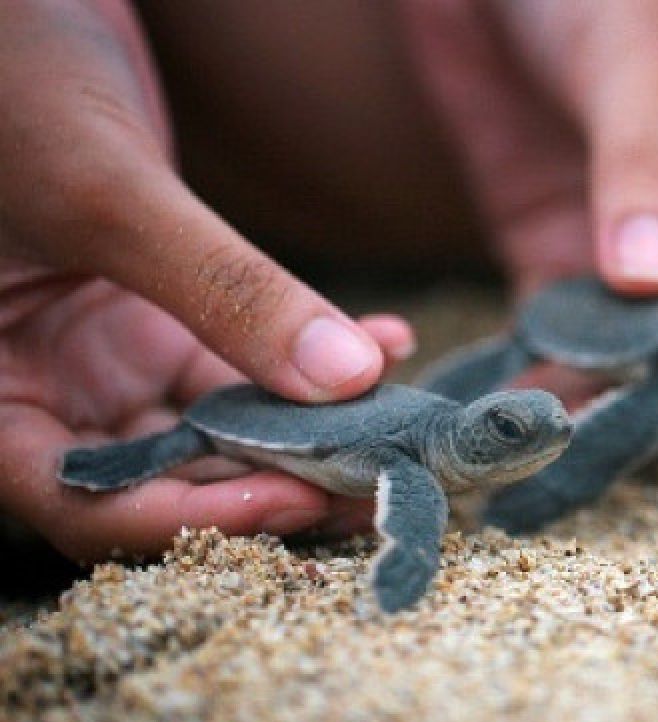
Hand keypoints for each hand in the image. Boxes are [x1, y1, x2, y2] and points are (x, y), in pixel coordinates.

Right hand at [0, 0, 410, 559]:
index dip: (193, 517)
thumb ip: (221, 287)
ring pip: (227, 427)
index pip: (86, 503)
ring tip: (401, 429)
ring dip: (316, 430)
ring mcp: (112, 357)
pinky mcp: (167, 318)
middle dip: (279, 483)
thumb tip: (347, 380)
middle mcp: (51, 390)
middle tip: (380, 483)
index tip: (299, 499)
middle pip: (169, 478)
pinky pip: (251, 360)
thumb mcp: (105, 190)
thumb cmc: (9, 81)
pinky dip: (316, 358)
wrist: (17, 12)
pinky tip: (387, 343)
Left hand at [402, 0, 657, 422]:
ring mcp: (629, 260)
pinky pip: (555, 342)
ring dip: (589, 398)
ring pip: (627, 359)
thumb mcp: (633, 69)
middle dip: (655, 392)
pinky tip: (505, 409)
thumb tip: (652, 282)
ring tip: (540, 443)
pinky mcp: (555, 262)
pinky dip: (534, 376)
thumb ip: (643, 169)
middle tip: (592, 432)